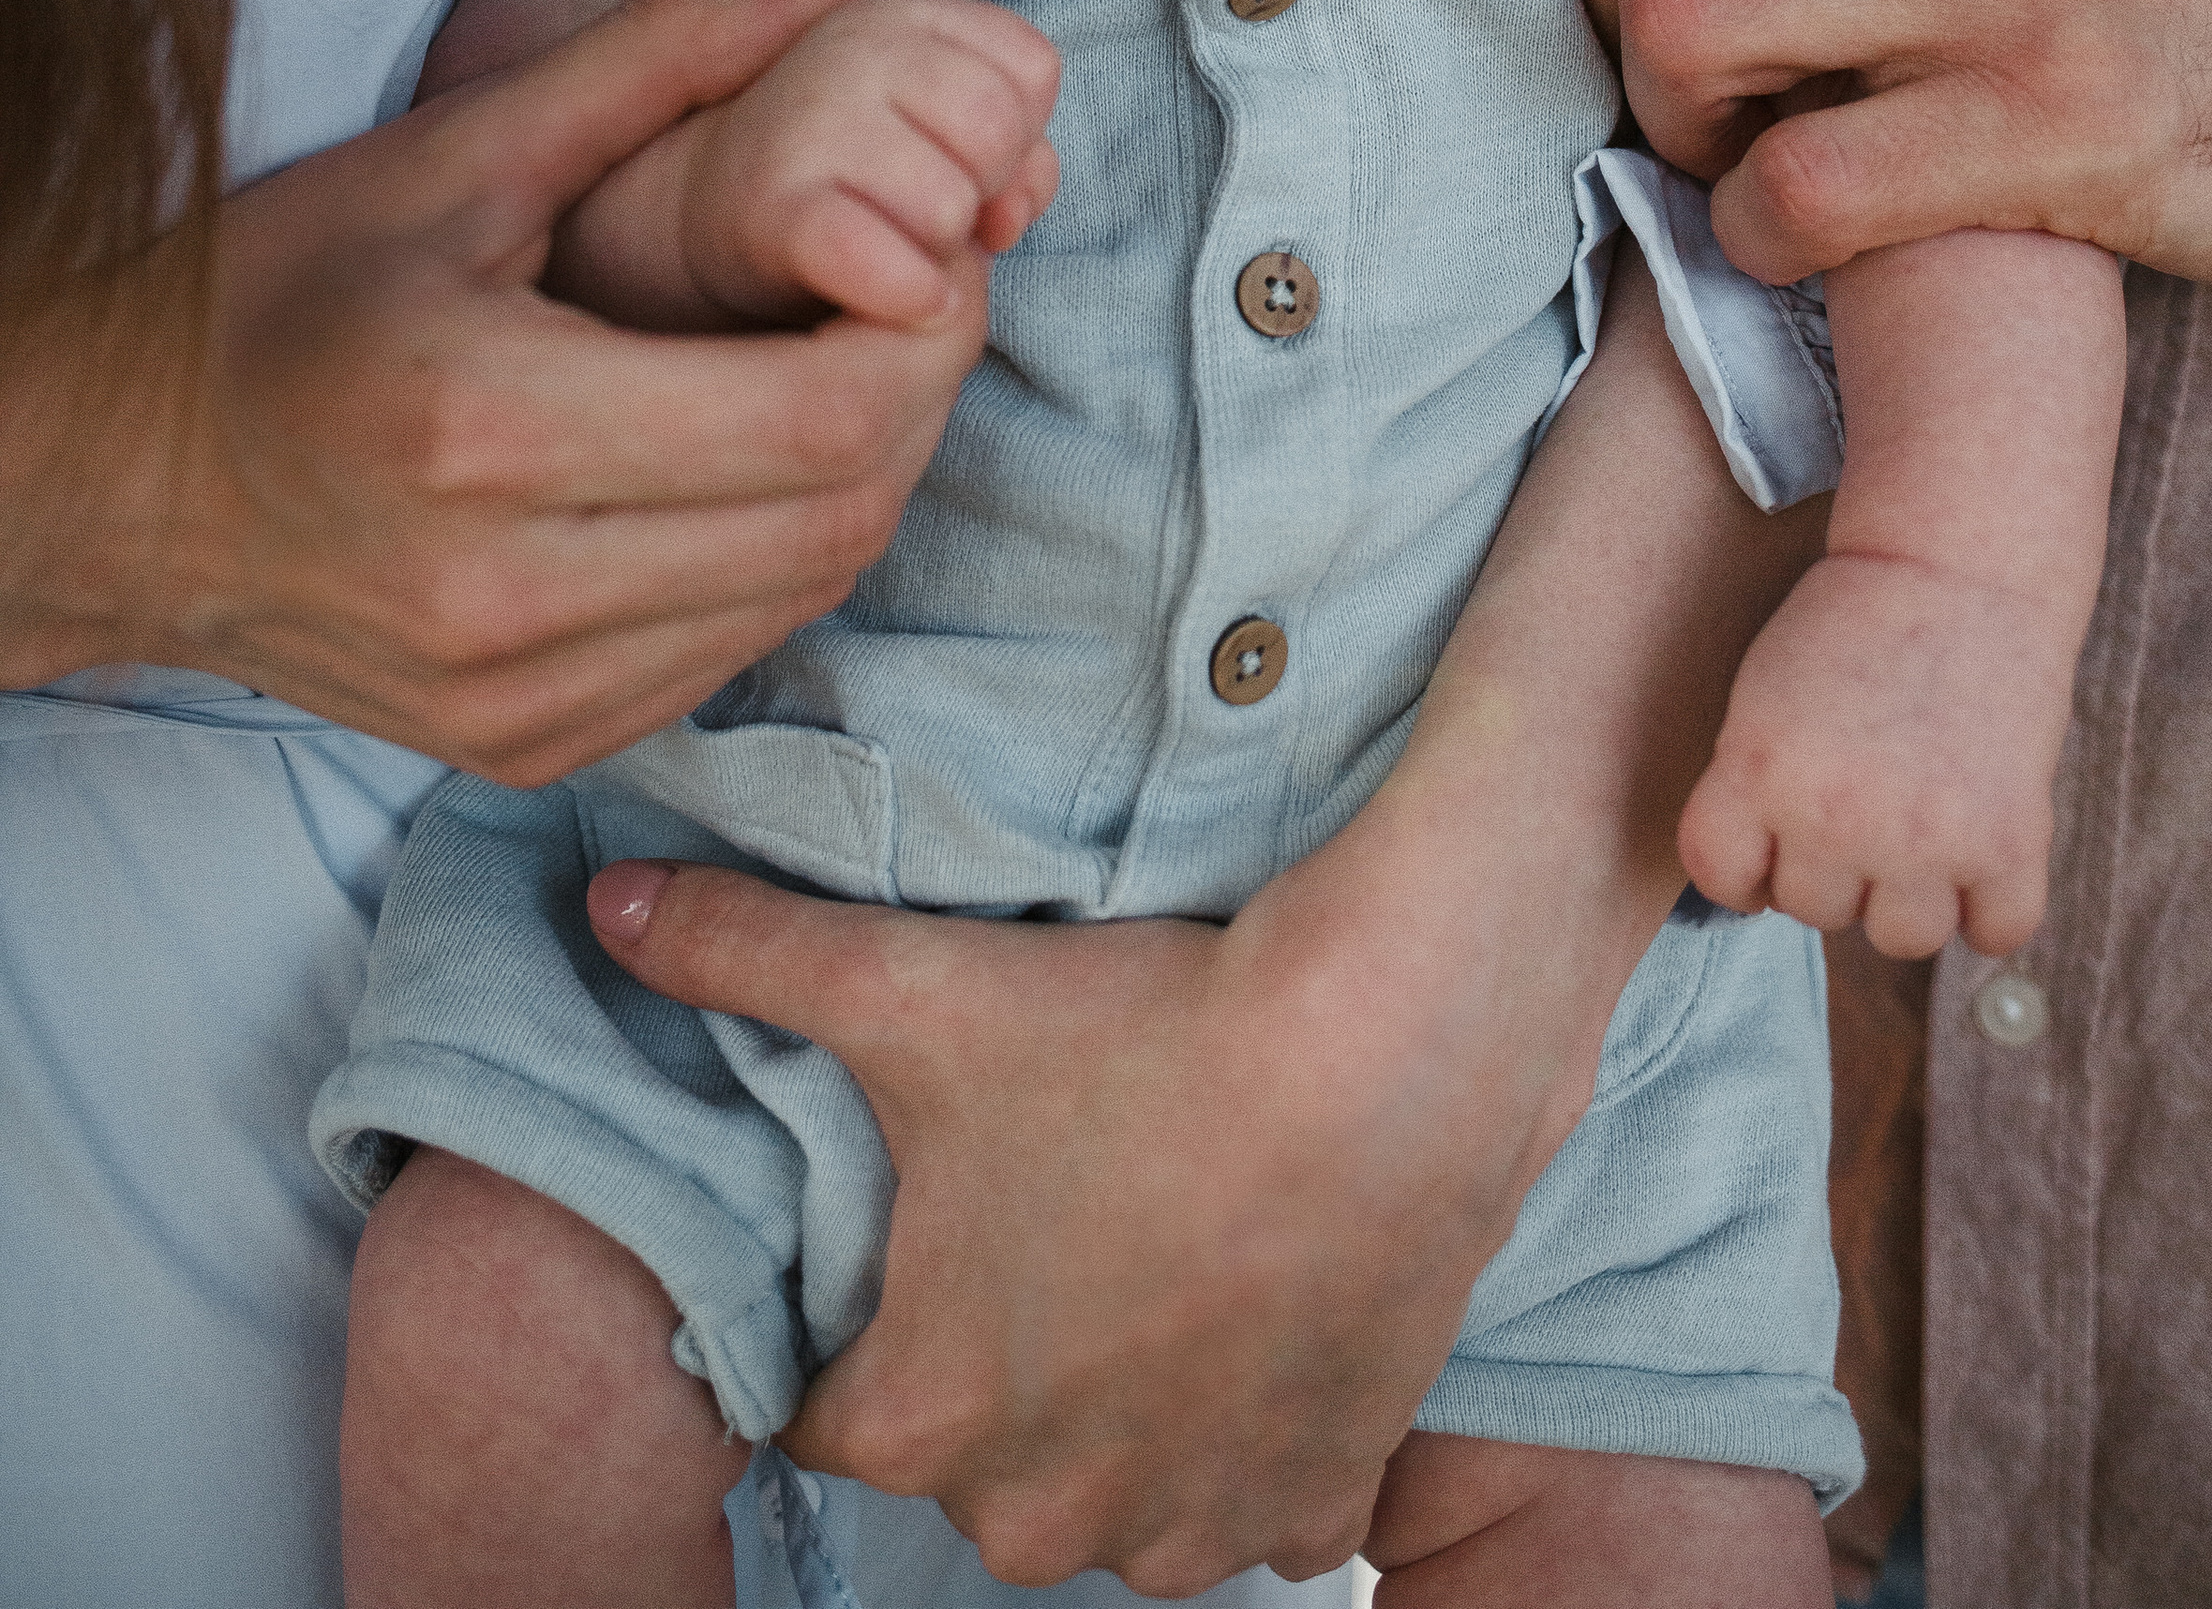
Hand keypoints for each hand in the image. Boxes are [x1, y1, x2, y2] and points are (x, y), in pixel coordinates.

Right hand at [1, 0, 992, 774]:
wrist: (114, 480)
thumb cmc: (276, 292)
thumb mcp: (455, 150)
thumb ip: (658, 55)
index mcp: (489, 427)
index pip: (815, 415)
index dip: (924, 329)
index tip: (937, 248)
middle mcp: (505, 592)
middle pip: (838, 512)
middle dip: (919, 393)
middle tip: (924, 292)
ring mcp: (517, 697)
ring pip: (805, 593)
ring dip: (870, 474)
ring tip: (855, 359)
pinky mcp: (526, 750)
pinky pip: (733, 653)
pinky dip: (789, 554)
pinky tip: (767, 460)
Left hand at [584, 268, 1815, 1594]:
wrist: (1386, 1055)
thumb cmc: (1140, 1034)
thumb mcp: (916, 987)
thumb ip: (743, 952)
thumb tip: (605, 907)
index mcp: (920, 1417)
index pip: (830, 1407)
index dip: (869, 1309)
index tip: (929, 1219)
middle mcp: (1043, 1511)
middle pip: (977, 1453)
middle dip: (1000, 1359)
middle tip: (1050, 1213)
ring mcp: (1189, 1523)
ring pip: (1113, 1491)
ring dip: (1122, 1406)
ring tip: (1152, 1253)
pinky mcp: (1313, 1500)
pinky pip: (1249, 1501)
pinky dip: (1245, 1430)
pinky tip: (1253, 1311)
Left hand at [1679, 551, 2071, 958]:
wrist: (1959, 563)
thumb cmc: (1853, 621)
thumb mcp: (1764, 694)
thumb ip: (1756, 788)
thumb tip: (1764, 892)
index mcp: (1758, 768)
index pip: (1723, 879)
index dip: (1747, 866)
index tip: (1773, 842)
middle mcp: (1835, 817)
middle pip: (1814, 911)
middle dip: (1836, 865)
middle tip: (1870, 792)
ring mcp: (1925, 840)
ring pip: (1900, 938)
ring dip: (1910, 895)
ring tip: (1924, 819)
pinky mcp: (2009, 845)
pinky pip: (1994, 933)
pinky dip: (1992, 904)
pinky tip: (1983, 845)